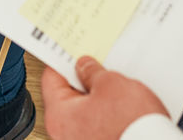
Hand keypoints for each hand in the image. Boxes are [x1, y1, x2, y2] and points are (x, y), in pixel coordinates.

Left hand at [41, 57, 167, 139]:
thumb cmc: (130, 125)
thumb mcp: (111, 84)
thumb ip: (92, 72)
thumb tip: (84, 67)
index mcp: (59, 116)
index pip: (52, 78)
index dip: (63, 60)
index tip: (70, 51)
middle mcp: (64, 133)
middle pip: (67, 96)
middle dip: (83, 79)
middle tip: (96, 66)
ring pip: (84, 110)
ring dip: (96, 96)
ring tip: (115, 87)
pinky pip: (96, 122)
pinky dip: (105, 111)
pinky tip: (120, 104)